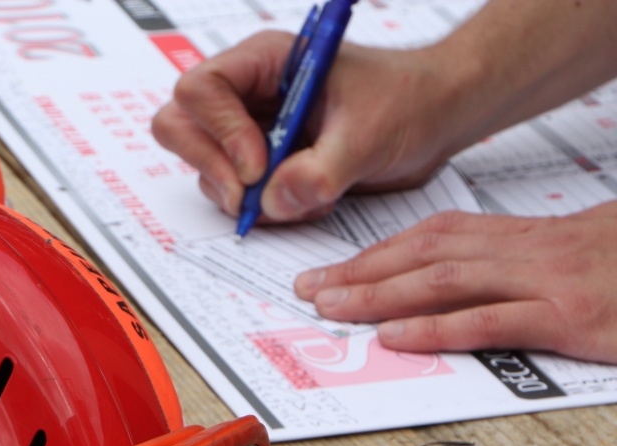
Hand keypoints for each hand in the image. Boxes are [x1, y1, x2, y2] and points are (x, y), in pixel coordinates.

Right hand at [152, 32, 464, 222]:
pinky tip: (306, 202)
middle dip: (211, 166)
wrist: (437, 119)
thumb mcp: (370, 134)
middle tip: (247, 198)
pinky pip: (233, 194)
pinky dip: (262, 210)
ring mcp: (249, 131)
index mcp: (266, 62)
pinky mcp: (261, 167)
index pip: (202, 89)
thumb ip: (321, 170)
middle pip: (180, 125)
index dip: (220, 130)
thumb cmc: (410, 101)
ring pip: (203, 166)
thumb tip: (274, 200)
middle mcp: (247, 94)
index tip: (257, 165)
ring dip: (240, 196)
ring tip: (298, 198)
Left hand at [293, 202, 616, 363]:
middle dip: (362, 272)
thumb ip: (523, 271)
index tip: (337, 267)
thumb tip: (467, 290)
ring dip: (381, 295)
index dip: (380, 252)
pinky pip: (490, 320)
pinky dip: (437, 328)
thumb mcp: (578, 258)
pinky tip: (397, 337)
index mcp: (529, 237)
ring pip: (446, 281)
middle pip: (428, 254)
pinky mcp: (571, 315)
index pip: (438, 236)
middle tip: (311, 288)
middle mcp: (531, 251)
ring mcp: (550, 281)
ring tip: (334, 309)